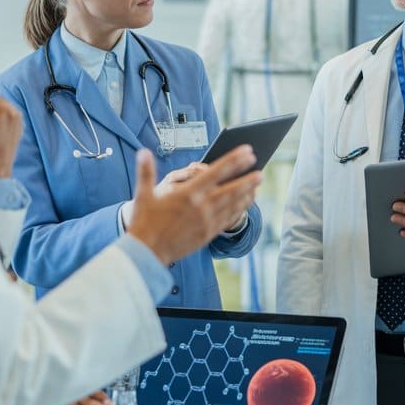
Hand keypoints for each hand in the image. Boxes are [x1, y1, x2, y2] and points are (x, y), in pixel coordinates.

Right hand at [126, 146, 260, 264]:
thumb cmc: (144, 223)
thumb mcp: (143, 195)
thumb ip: (145, 171)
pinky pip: (228, 220)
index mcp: (187, 194)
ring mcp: (206, 222)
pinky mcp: (207, 234)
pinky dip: (239, 211)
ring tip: (257, 185)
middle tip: (261, 171)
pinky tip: (245, 205)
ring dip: (246, 194)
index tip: (247, 152)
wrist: (147, 253)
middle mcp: (200, 208)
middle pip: (230, 190)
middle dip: (247, 180)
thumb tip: (144, 152)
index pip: (215, 173)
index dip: (233, 161)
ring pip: (232, 206)